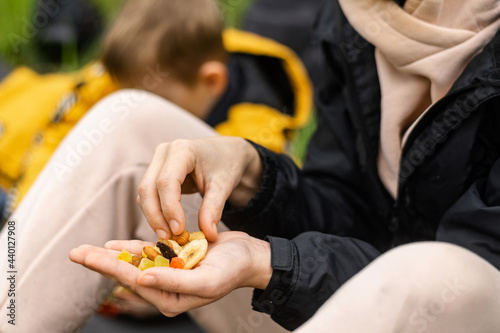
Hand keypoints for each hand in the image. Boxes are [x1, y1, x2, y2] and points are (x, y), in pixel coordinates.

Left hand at [69, 232, 271, 316]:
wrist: (248, 256)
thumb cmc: (232, 270)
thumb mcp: (206, 280)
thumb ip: (174, 281)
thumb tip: (141, 279)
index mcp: (171, 299)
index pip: (135, 280)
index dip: (109, 267)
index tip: (87, 256)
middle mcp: (166, 288)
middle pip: (128, 273)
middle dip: (101, 262)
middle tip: (76, 253)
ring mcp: (169, 273)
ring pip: (135, 263)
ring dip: (112, 255)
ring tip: (87, 250)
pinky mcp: (174, 259)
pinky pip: (149, 254)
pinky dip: (132, 248)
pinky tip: (115, 244)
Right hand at [137, 137, 262, 240]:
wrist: (228, 153)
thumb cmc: (227, 164)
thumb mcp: (223, 185)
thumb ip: (213, 209)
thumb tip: (208, 235)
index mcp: (182, 150)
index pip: (166, 181)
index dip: (169, 208)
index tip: (178, 230)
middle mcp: (164, 152)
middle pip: (148, 187)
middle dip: (156, 215)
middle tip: (169, 238)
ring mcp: (158, 161)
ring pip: (145, 193)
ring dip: (154, 216)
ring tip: (170, 236)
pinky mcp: (156, 172)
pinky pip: (149, 195)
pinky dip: (155, 211)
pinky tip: (168, 226)